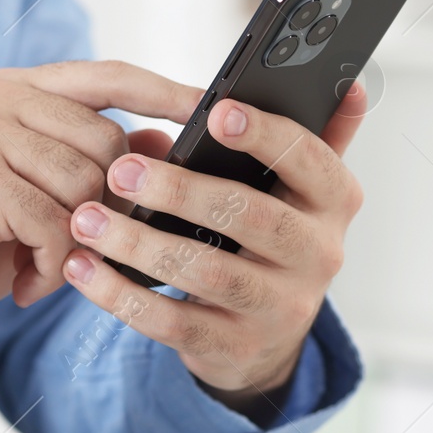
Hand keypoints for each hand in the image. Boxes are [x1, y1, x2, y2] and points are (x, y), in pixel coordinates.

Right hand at [0, 61, 196, 340]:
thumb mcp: (46, 195)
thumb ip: (100, 163)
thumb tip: (167, 144)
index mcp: (13, 89)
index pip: (105, 76)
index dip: (160, 90)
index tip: (208, 105)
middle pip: (107, 140)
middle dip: (106, 202)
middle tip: (76, 241)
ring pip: (85, 185)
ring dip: (77, 240)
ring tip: (42, 263)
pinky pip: (57, 224)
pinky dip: (51, 264)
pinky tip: (25, 281)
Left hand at [62, 84, 367, 402]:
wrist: (266, 338)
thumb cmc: (272, 240)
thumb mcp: (301, 191)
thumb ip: (318, 136)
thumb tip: (349, 85)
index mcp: (334, 202)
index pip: (308, 161)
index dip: (265, 136)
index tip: (218, 113)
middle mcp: (318, 256)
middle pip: (249, 217)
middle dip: (180, 191)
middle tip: (121, 169)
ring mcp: (279, 307)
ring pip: (206, 272)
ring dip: (139, 244)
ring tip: (86, 218)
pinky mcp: (235, 347)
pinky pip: (172, 322)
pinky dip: (121, 296)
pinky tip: (83, 269)